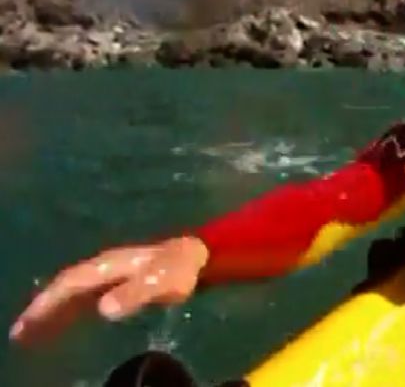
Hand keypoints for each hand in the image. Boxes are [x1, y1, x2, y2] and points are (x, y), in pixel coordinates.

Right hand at [8, 236, 208, 344]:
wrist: (202, 254)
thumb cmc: (181, 269)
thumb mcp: (161, 282)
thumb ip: (134, 293)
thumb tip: (103, 309)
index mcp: (108, 264)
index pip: (69, 283)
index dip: (47, 304)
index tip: (27, 324)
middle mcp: (105, 265)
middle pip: (66, 287)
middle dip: (42, 308)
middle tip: (20, 334)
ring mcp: (112, 271)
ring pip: (74, 291)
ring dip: (53, 310)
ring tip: (33, 333)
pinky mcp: (121, 279)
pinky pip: (87, 294)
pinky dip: (70, 308)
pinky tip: (66, 322)